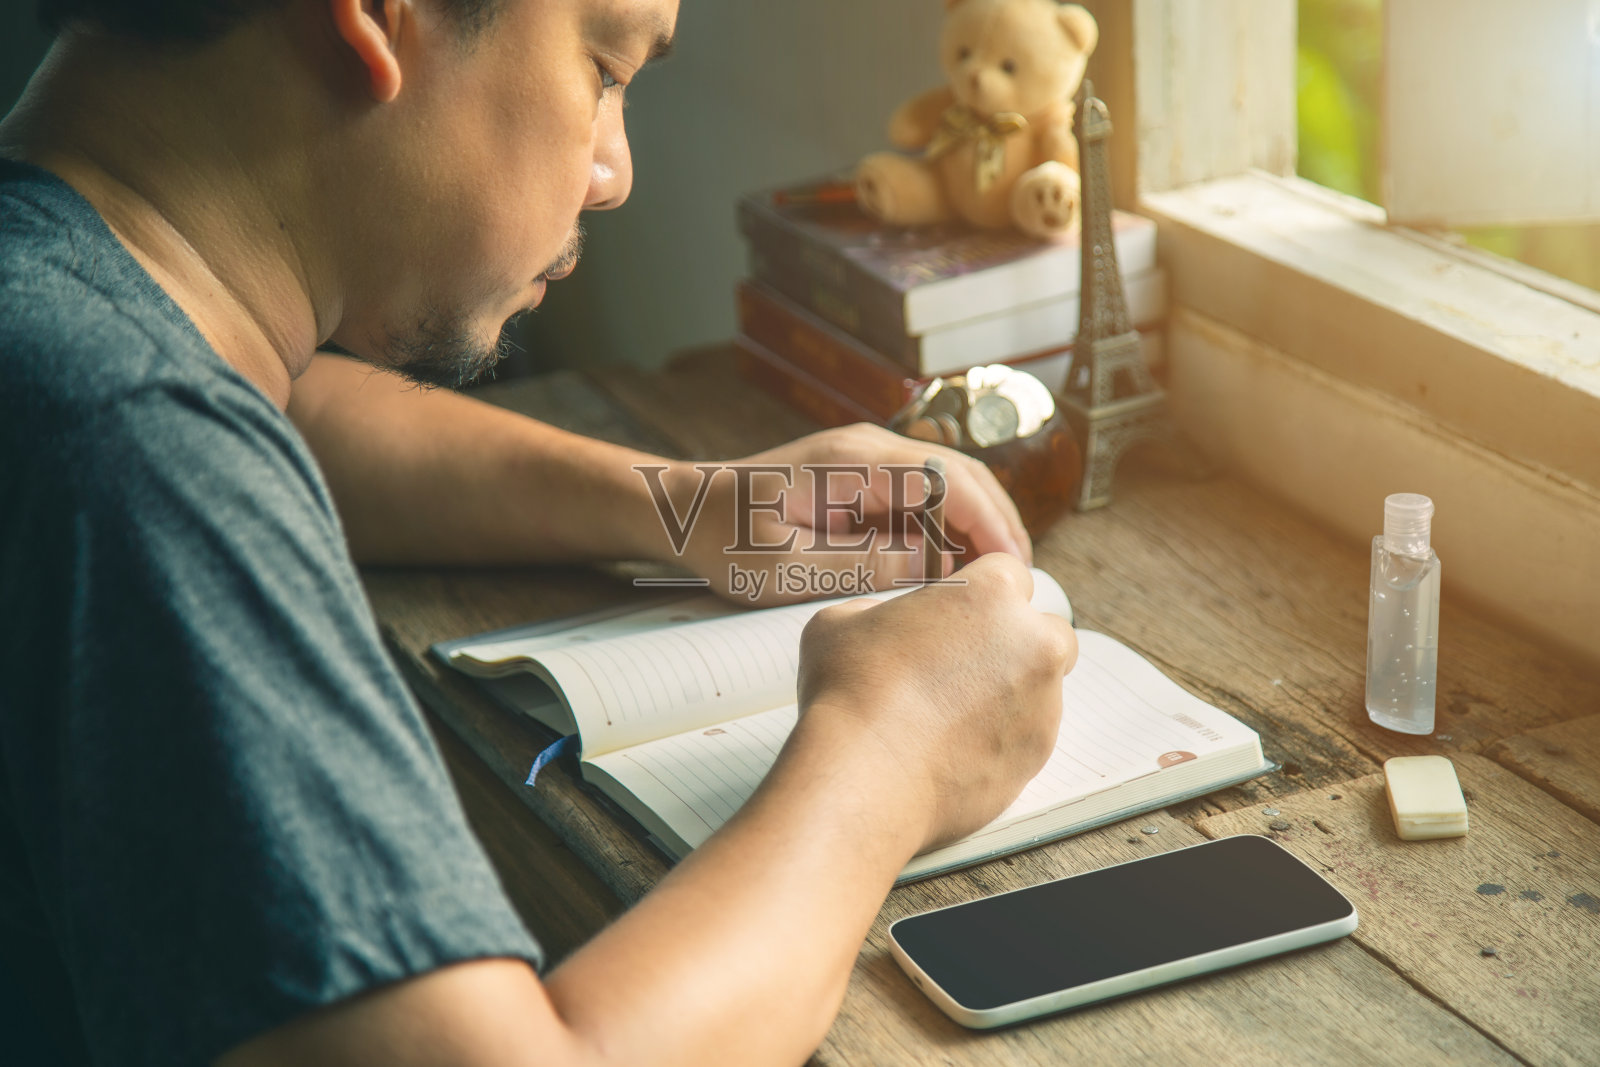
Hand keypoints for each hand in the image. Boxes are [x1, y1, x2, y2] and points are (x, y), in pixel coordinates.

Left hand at [661, 423, 1031, 605]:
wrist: (682, 510)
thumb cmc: (723, 538)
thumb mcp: (786, 569)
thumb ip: (862, 566)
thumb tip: (935, 570)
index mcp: (853, 462)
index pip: (950, 481)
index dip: (990, 525)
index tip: (1013, 571)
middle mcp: (869, 449)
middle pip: (963, 476)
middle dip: (998, 526)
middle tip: (1019, 584)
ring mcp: (869, 459)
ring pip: (951, 485)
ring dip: (978, 528)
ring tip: (995, 584)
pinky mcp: (864, 478)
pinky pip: (924, 498)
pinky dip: (949, 530)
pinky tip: (956, 572)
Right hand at [791, 554, 1077, 852]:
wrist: (865, 774)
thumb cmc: (850, 691)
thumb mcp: (842, 621)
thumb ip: (878, 610)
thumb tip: (883, 623)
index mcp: (991, 594)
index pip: (1010, 574)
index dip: (982, 594)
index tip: (962, 615)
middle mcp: (1032, 641)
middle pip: (1045, 629)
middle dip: (1017, 641)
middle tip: (968, 663)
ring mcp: (1042, 700)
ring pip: (1043, 686)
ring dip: (1012, 691)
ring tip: (954, 713)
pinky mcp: (1038, 751)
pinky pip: (1030, 733)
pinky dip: (1003, 736)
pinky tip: (956, 746)